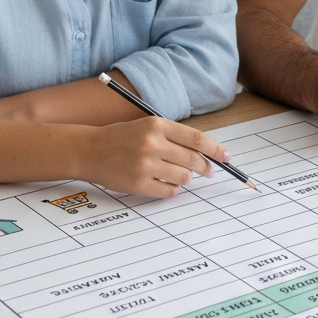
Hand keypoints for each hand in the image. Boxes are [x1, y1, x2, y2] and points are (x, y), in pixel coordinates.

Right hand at [84, 117, 230, 197]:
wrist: (89, 150)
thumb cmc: (121, 138)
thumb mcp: (147, 127)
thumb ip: (174, 138)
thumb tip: (206, 154)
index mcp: (156, 125)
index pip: (196, 139)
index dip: (216, 149)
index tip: (228, 157)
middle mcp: (152, 144)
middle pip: (194, 160)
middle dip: (205, 168)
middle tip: (208, 171)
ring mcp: (145, 165)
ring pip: (185, 178)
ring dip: (185, 178)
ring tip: (173, 173)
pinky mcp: (139, 184)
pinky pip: (170, 191)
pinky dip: (171, 189)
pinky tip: (161, 181)